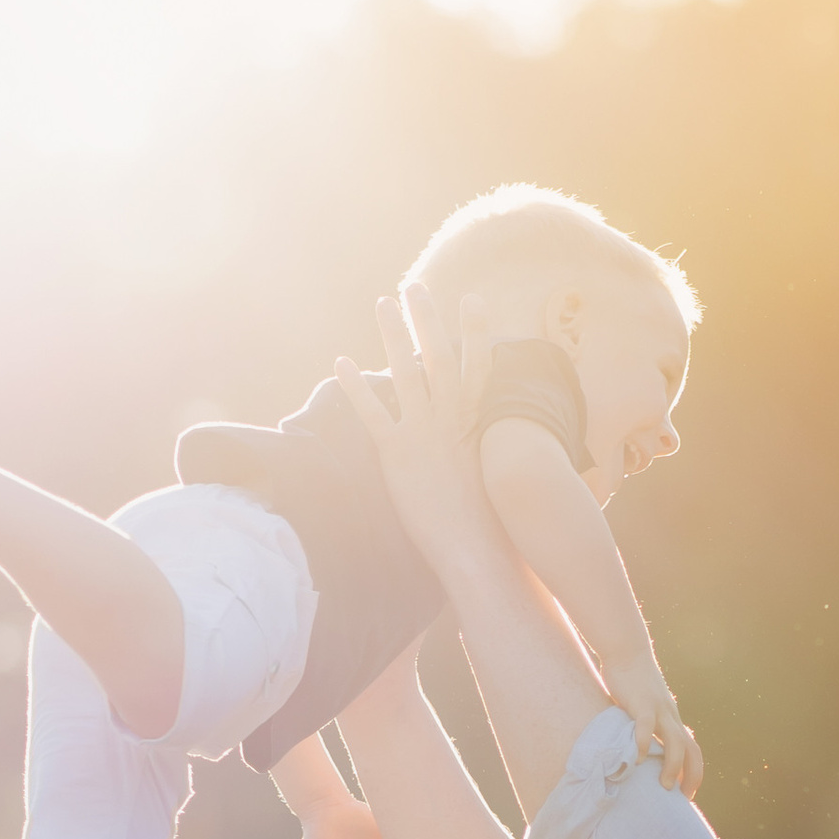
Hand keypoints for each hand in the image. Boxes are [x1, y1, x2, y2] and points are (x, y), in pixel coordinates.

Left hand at [334, 296, 491, 586]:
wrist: (477, 551)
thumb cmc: (494, 525)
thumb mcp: (497, 478)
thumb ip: (491, 452)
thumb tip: (496, 447)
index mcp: (478, 423)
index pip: (479, 366)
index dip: (475, 331)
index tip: (472, 299)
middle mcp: (452, 420)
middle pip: (439, 356)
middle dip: (427, 319)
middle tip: (415, 286)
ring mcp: (425, 434)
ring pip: (406, 372)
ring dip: (393, 335)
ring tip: (383, 304)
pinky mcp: (397, 455)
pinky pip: (373, 414)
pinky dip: (356, 387)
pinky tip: (341, 363)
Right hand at [604, 651, 704, 798]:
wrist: (626, 650)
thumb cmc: (632, 681)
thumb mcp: (645, 707)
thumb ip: (647, 726)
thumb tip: (642, 749)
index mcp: (672, 719)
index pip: (692, 750)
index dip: (694, 773)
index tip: (686, 794)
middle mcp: (670, 716)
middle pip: (692, 750)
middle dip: (692, 776)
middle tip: (683, 798)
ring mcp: (657, 709)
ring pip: (675, 742)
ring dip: (673, 766)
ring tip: (665, 786)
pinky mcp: (640, 703)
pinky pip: (646, 726)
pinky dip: (644, 744)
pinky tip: (637, 760)